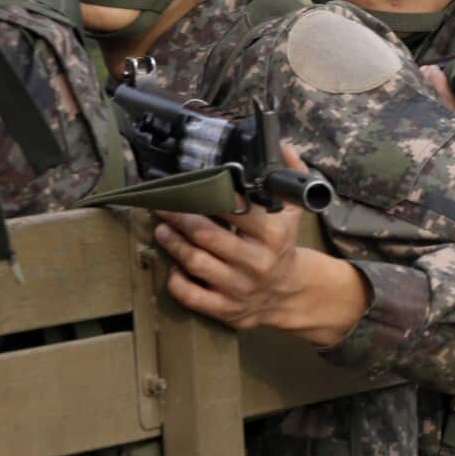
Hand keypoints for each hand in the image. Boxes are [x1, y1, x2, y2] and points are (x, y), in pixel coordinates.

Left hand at [153, 144, 367, 345]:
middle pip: (206, 235)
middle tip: (162, 205)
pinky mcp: (225, 308)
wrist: (290, 292)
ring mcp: (238, 287)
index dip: (208, 195)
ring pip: (194, 262)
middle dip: (178, 217)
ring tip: (161, 229)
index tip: (190, 185)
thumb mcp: (293, 213)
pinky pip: (191, 295)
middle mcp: (256, 261)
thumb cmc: (283, 247)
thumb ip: (290, 179)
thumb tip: (284, 147)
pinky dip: (176, 280)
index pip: (235, 209)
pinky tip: (172, 266)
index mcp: (273, 235)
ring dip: (172, 243)